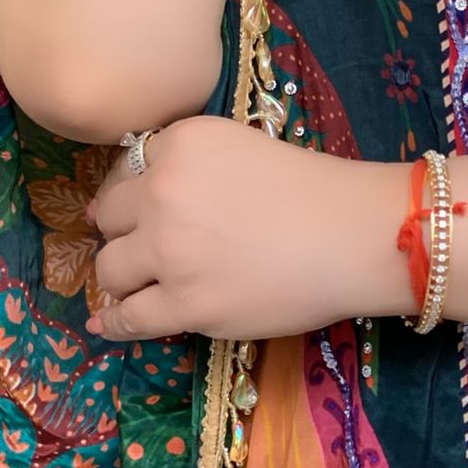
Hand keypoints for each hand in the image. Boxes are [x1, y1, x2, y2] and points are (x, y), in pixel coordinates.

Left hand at [86, 117, 406, 341]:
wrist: (356, 235)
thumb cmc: (316, 190)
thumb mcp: (244, 147)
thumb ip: (194, 165)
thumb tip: (142, 200)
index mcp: (182, 144)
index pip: (128, 169)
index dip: (137, 194)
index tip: (146, 211)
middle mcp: (163, 191)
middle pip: (111, 216)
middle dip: (126, 231)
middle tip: (147, 246)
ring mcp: (170, 251)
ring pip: (111, 268)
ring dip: (123, 276)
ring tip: (140, 284)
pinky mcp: (185, 304)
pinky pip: (130, 318)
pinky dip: (117, 322)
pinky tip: (111, 323)